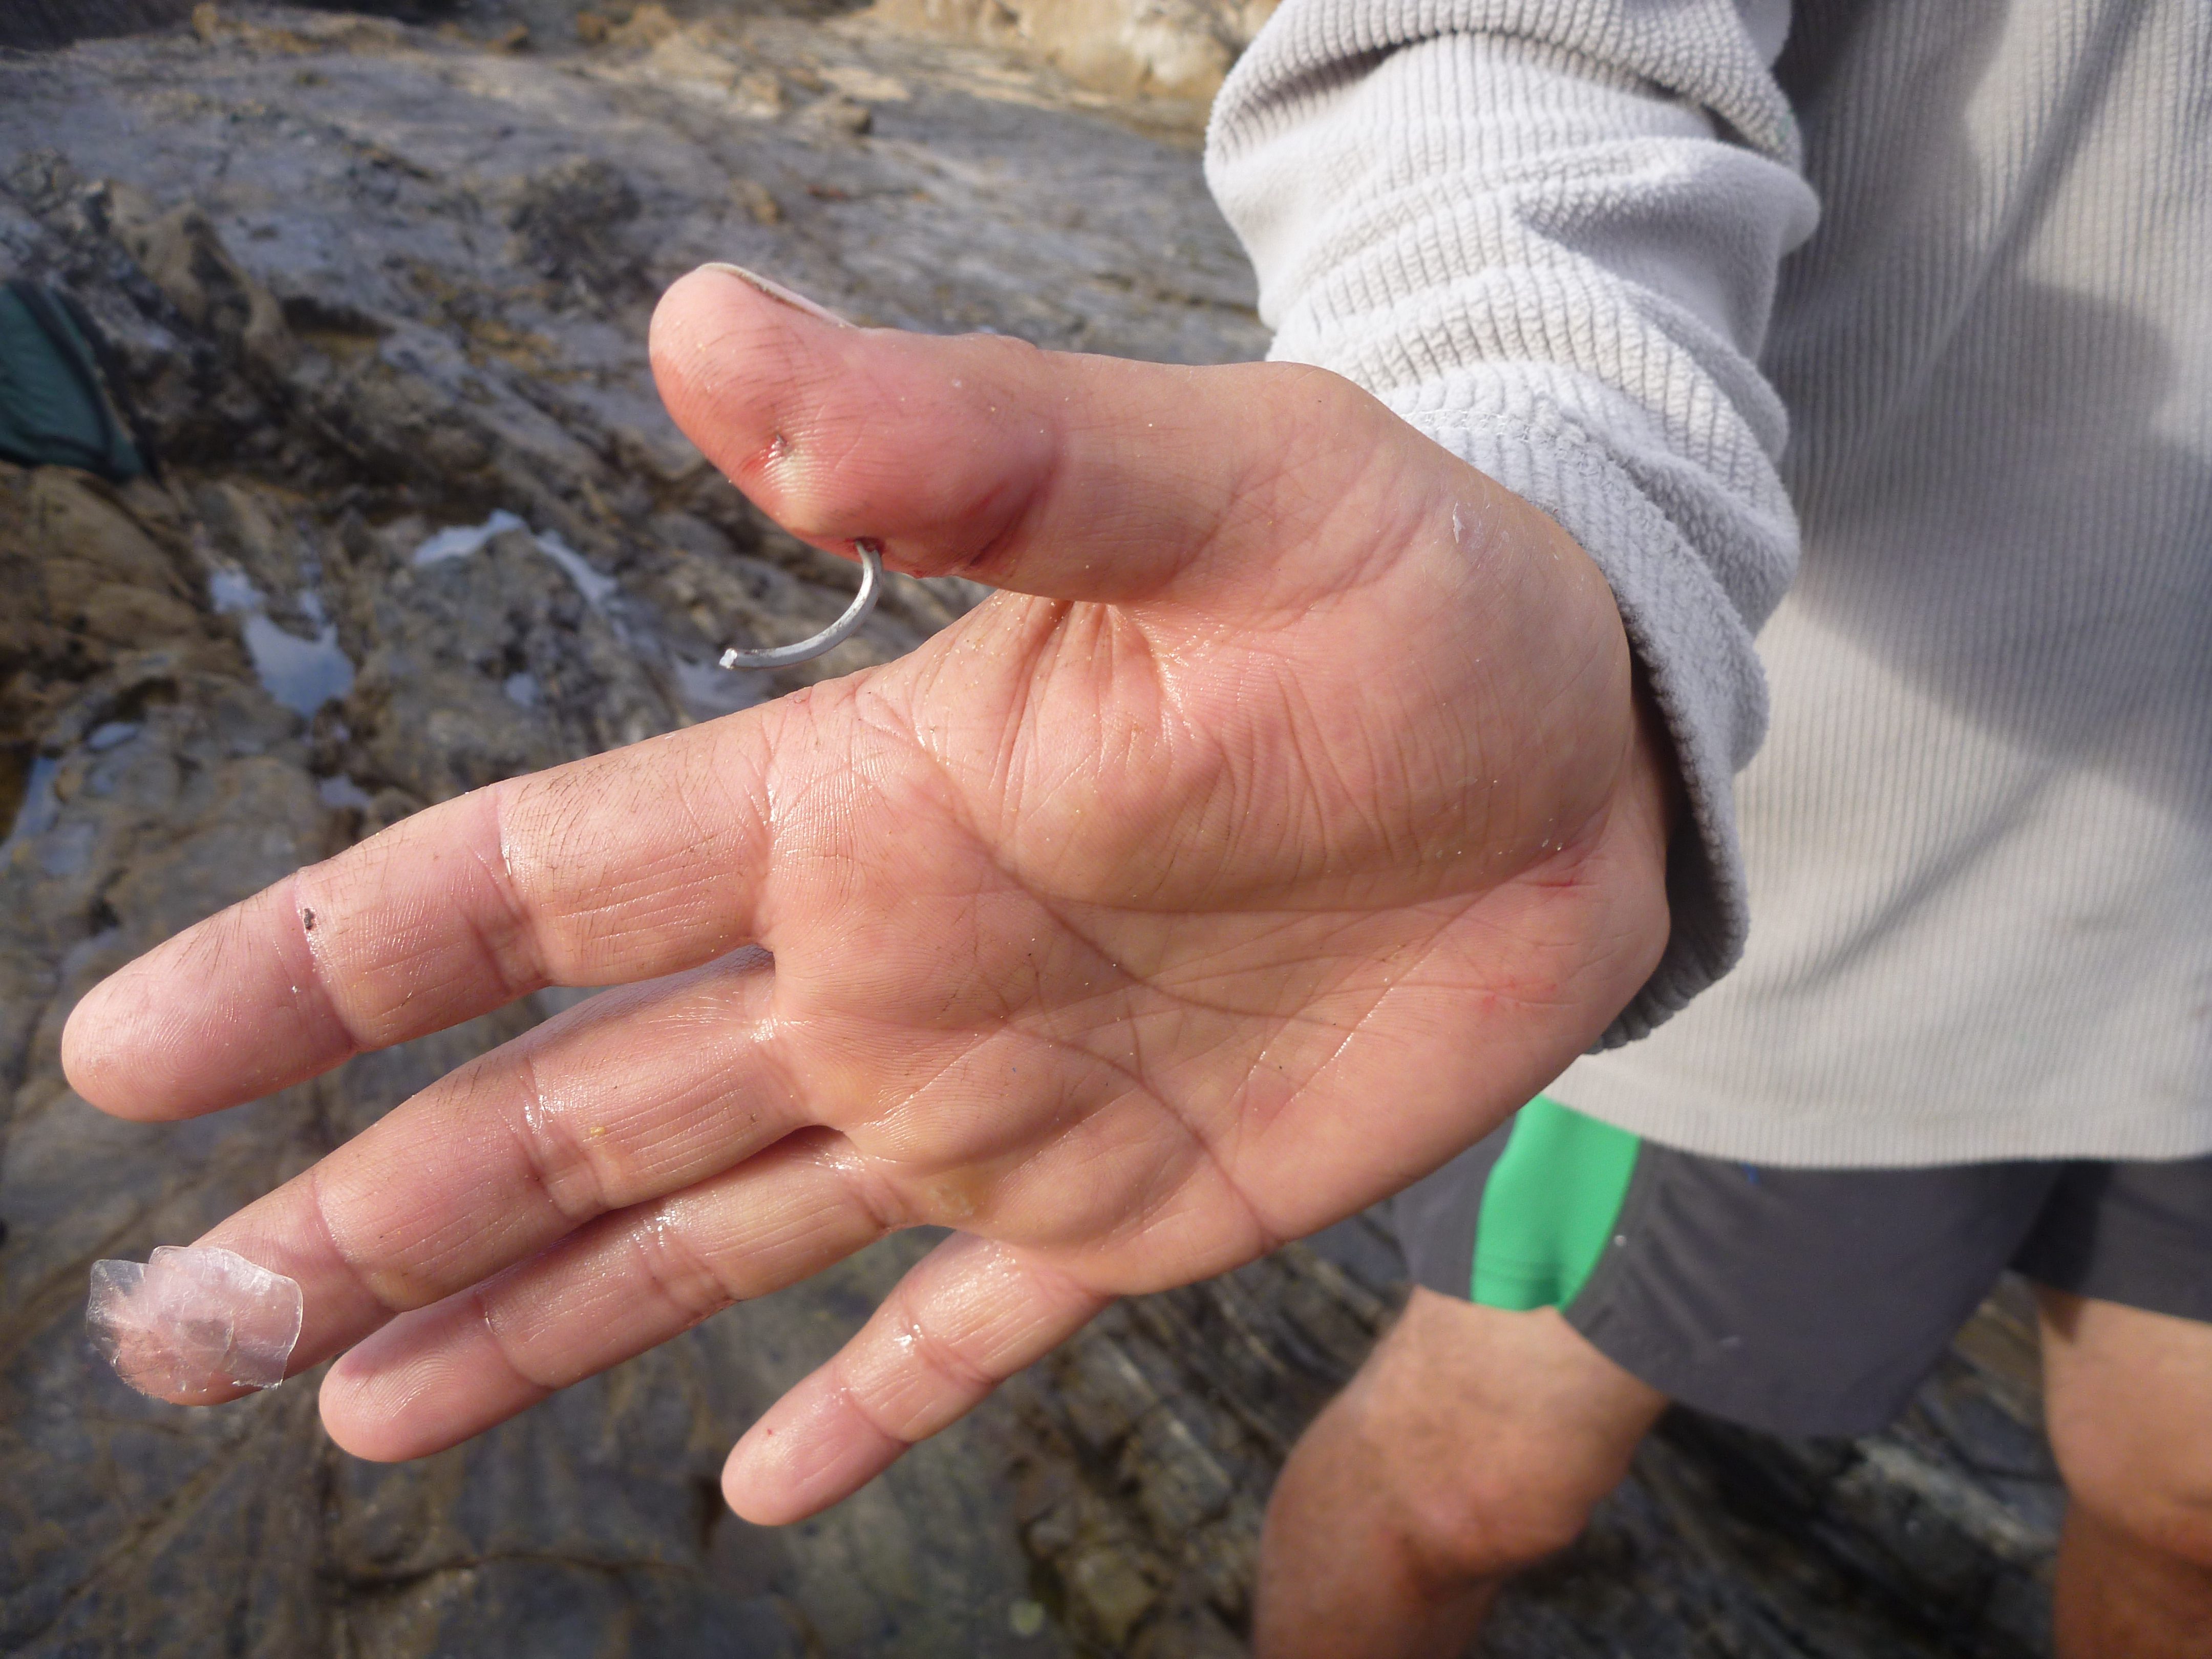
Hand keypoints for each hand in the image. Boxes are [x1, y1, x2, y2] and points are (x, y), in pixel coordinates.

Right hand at [62, 266, 1672, 1522]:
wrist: (1581, 736)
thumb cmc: (1395, 585)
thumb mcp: (1190, 490)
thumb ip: (964, 444)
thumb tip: (711, 329)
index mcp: (859, 814)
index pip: (537, 892)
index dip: (332, 966)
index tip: (144, 1052)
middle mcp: (882, 974)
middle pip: (573, 1106)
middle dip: (376, 1209)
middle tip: (185, 1323)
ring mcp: (997, 1106)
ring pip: (712, 1234)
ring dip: (538, 1322)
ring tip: (358, 1404)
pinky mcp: (1133, 1207)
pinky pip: (961, 1326)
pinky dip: (865, 1402)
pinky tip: (754, 1487)